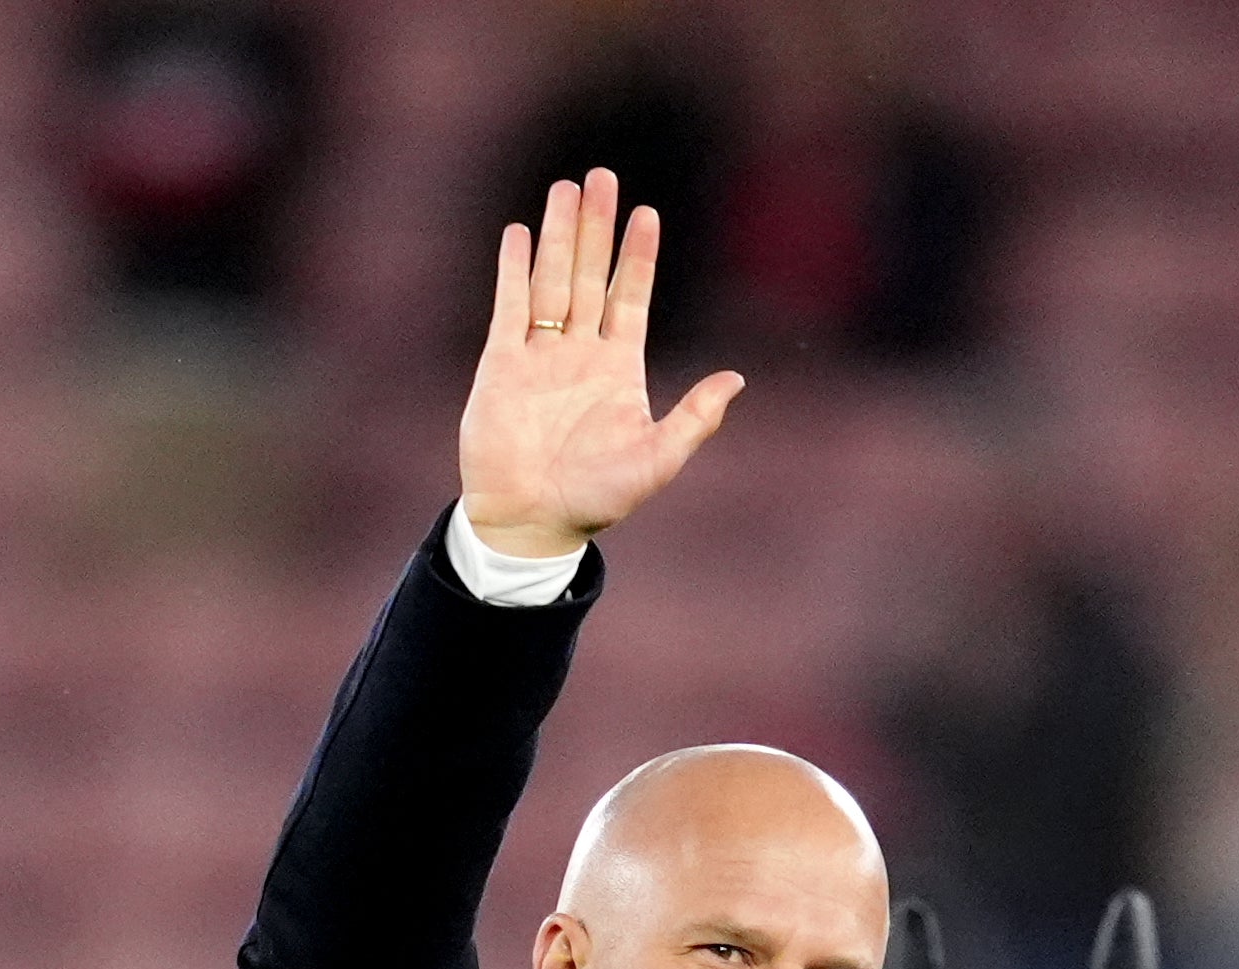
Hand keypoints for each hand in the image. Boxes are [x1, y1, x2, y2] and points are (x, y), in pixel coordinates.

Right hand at [459, 168, 743, 557]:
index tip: (646, 213)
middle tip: (601, 176)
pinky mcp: (501, 365)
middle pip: (590, 274)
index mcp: (619, 368)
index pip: (630, 297)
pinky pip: (509, 307)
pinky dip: (513, 270)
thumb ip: (694, 418)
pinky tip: (518, 234)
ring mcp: (540, 356)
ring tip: (564, 188)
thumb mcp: (657, 460)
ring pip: (551, 280)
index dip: (638, 256)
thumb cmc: (597, 499)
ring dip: (558, 235)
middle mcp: (580, 353)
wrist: (531, 521)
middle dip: (596, 226)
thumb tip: (736, 380)